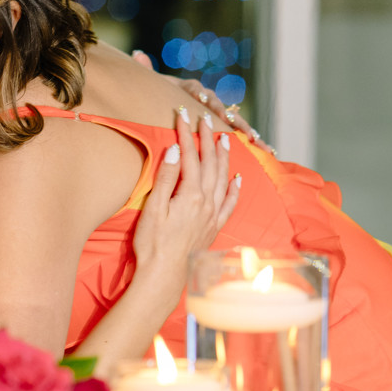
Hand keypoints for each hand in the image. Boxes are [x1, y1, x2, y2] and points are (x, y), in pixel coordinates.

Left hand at [131, 49, 272, 153]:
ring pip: (234, 122)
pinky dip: (253, 142)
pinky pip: (239, 135)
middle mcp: (207, 99)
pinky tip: (268, 151)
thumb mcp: (150, 85)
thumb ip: (145, 71)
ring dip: (246, 131)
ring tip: (258, 142)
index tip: (203, 101)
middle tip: (237, 127)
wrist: (166, 104)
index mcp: (189, 90)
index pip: (197, 91)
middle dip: (230, 118)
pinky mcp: (223, 127)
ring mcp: (217, 113)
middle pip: (221, 108)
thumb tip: (138, 53)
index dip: (201, 96)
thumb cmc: (157, 95)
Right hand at [132, 108, 240, 291]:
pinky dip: (235, 188)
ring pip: (223, 179)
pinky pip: (230, 203)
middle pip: (210, 164)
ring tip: (225, 139)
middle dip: (207, 139)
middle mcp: (207, 202)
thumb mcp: (154, 208)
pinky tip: (238, 178)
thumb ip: (167, 178)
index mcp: (190, 195)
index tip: (182, 115)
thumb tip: (176, 150)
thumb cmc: (153, 244)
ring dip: (224, 158)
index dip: (186, 134)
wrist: (164, 275)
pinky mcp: (214, 227)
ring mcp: (213, 215)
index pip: (189, 157)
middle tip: (204, 120)